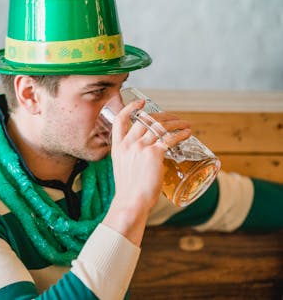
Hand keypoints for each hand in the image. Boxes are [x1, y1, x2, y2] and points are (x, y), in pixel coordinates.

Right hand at [102, 98, 190, 244]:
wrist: (131, 202)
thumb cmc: (129, 191)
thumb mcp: (123, 169)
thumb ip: (131, 160)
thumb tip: (144, 160)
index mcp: (118, 147)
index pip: (120, 120)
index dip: (130, 108)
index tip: (140, 103)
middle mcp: (128, 143)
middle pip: (145, 120)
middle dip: (162, 116)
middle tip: (173, 117)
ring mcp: (140, 147)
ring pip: (160, 127)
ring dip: (176, 123)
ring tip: (185, 124)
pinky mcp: (154, 154)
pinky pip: (170, 139)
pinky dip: (181, 134)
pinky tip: (187, 133)